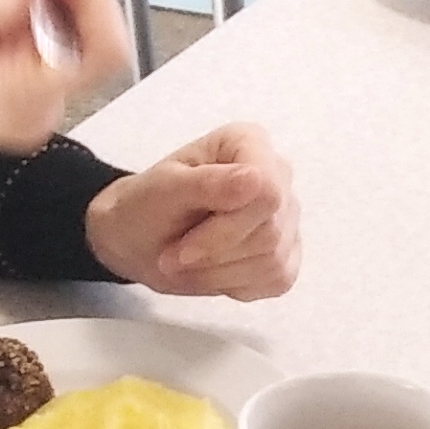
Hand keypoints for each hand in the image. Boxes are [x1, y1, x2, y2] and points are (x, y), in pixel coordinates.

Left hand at [84, 123, 301, 299]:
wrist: (141, 239)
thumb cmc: (147, 206)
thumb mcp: (163, 192)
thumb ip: (207, 183)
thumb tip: (255, 180)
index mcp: (249, 143)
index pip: (267, 192)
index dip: (227, 228)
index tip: (183, 248)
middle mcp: (277, 174)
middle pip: (269, 232)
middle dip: (214, 254)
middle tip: (173, 257)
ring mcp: (286, 216)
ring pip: (273, 261)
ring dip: (219, 273)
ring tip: (187, 263)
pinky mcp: (288, 252)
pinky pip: (277, 279)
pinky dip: (236, 285)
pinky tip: (213, 270)